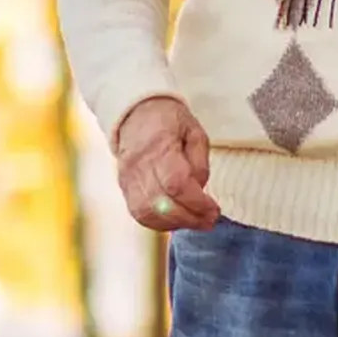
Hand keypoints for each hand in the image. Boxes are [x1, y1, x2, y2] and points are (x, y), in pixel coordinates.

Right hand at [114, 98, 221, 231]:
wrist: (135, 112)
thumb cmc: (169, 120)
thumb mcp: (194, 131)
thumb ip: (199, 162)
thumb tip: (200, 191)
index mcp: (160, 145)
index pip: (176, 184)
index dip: (197, 203)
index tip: (213, 209)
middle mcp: (139, 164)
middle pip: (162, 203)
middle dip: (190, 218)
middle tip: (209, 220)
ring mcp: (128, 177)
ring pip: (148, 213)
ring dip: (175, 223)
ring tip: (194, 221)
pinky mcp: (124, 187)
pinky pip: (138, 214)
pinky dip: (159, 223)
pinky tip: (176, 220)